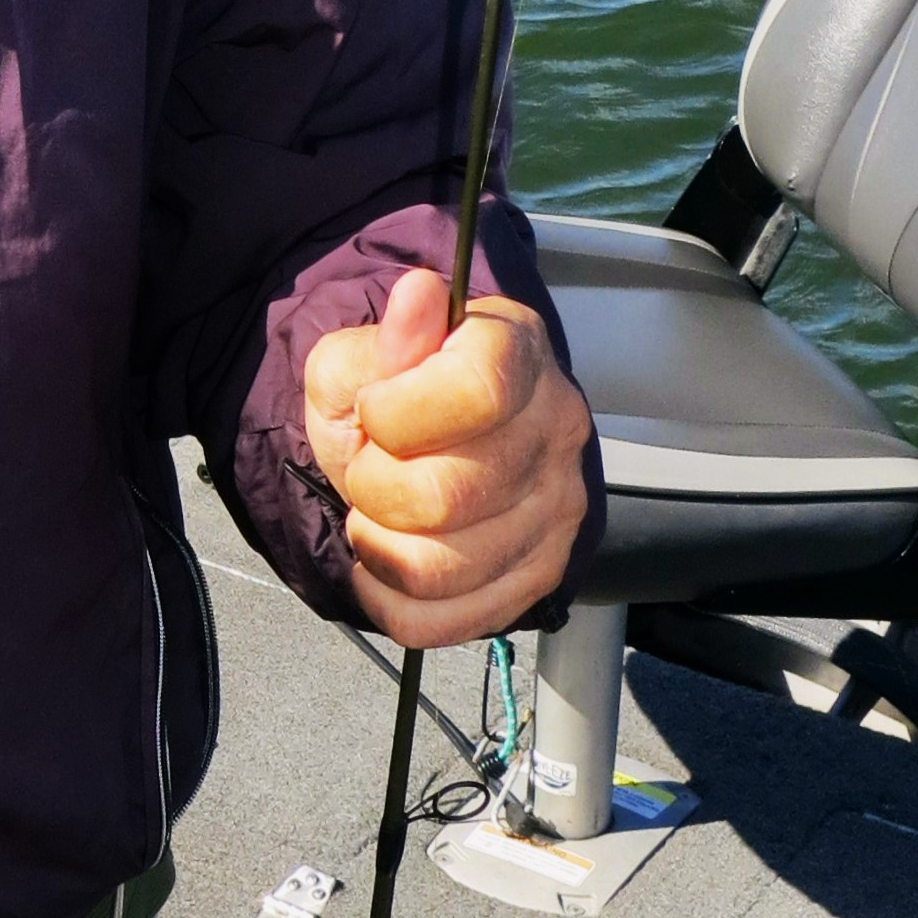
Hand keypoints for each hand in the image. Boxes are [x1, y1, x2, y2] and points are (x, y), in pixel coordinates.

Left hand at [302, 267, 592, 647]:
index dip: (398, 413)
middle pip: (448, 494)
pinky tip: (387, 558)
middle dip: (373, 486)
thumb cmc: (391, 395)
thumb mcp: (360, 358)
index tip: (373, 411)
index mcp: (517, 352)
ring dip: (378, 545)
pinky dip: (390, 598)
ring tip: (379, 512)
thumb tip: (419, 295)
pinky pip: (444, 621)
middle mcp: (555, 429)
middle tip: (369, 466)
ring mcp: (557, 510)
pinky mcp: (539, 576)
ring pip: (442, 568)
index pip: (478, 392)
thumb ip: (381, 343)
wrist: (419, 442)